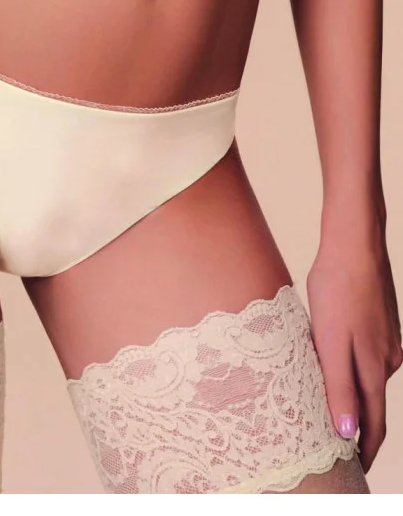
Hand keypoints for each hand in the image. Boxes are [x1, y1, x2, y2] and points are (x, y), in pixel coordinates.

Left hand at [307, 231, 402, 472]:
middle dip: (359, 432)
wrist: (353, 246)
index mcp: (373, 368)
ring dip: (355, 400)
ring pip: (368, 381)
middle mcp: (386, 360)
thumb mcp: (330, 341)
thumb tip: (348, 432)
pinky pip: (367, 359)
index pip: (372, 424)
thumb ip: (339, 386)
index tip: (353, 472)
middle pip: (373, 407)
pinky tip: (338, 369)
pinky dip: (354, 372)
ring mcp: (387, 342)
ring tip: (330, 413)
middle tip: (339, 453)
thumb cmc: (337, 290)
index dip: (363, 450)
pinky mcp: (380, 327)